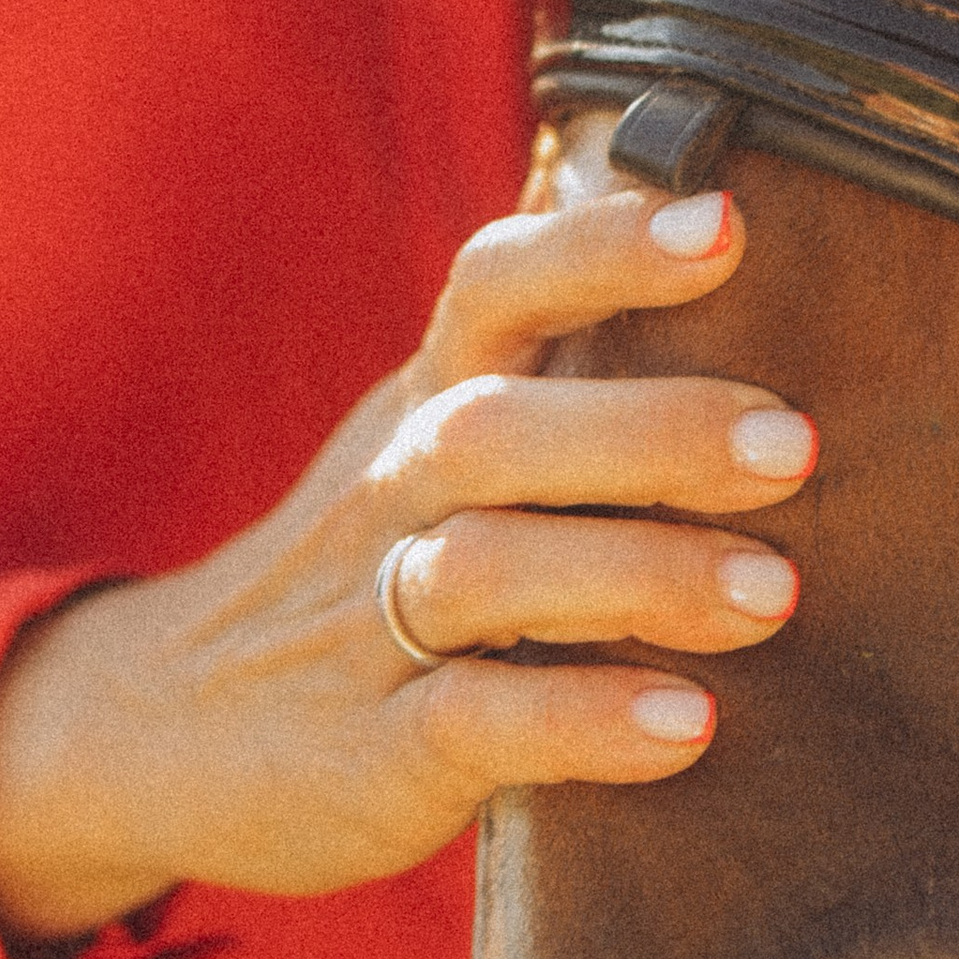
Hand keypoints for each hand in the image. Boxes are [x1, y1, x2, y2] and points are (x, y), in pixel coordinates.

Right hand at [0, 185, 811, 938]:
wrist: (166, 724)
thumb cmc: (364, 559)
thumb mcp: (429, 436)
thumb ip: (541, 350)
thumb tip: (665, 207)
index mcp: (427, 404)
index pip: (494, 288)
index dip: (601, 248)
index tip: (726, 223)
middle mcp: (395, 493)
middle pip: (498, 429)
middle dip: (652, 430)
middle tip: (793, 447)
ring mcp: (371, 622)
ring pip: (486, 570)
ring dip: (638, 575)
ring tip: (770, 595)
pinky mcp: (371, 752)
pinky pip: (472, 723)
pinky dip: (582, 720)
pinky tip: (686, 727)